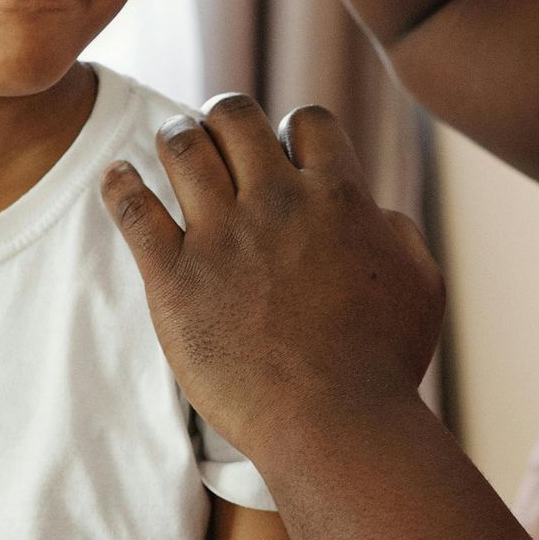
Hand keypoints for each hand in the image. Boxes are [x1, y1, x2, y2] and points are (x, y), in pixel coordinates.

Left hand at [102, 98, 445, 463]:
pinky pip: (133, 209)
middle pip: (235, 116)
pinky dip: (120, 184)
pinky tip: (116, 176)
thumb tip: (375, 211)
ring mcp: (221, 236)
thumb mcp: (422, 284)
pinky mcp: (174, 278)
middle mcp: (276, 201)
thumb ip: (399, 233)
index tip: (284, 155)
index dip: (292, 132)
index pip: (305, 122)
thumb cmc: (384, 364)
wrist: (334, 423)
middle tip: (217, 134)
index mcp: (337, 196)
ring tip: (174, 144)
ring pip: (183, 146)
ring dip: (177, 136)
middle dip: (224, 117)